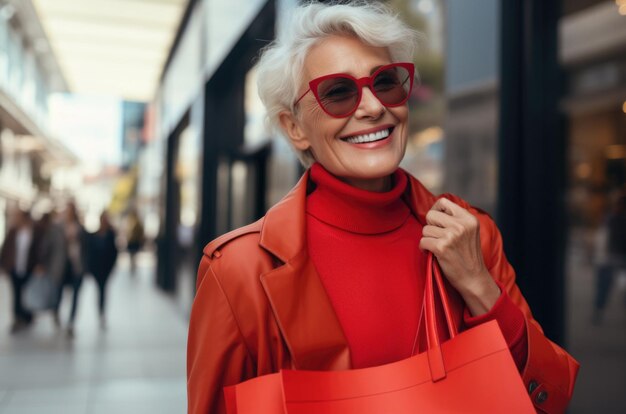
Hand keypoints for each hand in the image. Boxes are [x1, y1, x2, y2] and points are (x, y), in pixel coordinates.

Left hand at [419, 198, 499, 315]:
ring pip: (425, 229)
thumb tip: (433, 210)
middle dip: (430, 226)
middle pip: (431, 215)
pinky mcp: (442, 247)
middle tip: (437, 236)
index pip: (444, 202)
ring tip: (437, 246)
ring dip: (428, 239)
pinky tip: (432, 253)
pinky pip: (422, 241)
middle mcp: (461, 225)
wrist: (474, 279)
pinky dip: (424, 248)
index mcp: (469, 219)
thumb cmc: (468, 256)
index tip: (436, 221)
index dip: (435, 210)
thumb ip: (455, 219)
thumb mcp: (469, 232)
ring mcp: (451, 236)